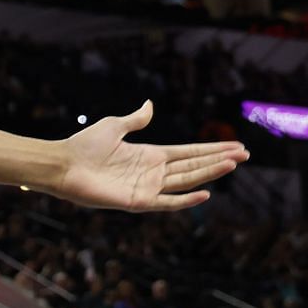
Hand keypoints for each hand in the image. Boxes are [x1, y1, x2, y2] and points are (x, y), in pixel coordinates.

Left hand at [51, 101, 248, 211]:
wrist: (62, 163)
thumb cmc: (84, 145)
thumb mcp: (114, 126)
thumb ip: (136, 119)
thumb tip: (149, 104)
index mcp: (150, 154)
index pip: (189, 152)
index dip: (212, 149)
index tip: (235, 146)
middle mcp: (153, 172)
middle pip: (193, 165)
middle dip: (219, 160)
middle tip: (245, 155)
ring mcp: (147, 187)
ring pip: (186, 180)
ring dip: (209, 173)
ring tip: (233, 164)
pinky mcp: (137, 201)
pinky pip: (166, 202)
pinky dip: (185, 199)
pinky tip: (205, 193)